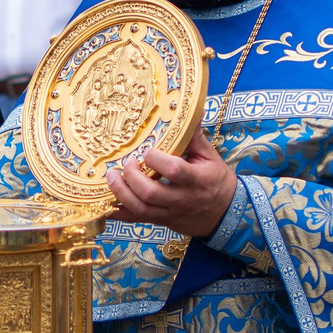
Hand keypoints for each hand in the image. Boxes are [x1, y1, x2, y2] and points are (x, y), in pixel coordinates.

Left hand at [106, 131, 237, 238]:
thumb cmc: (217, 181)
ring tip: (111, 178)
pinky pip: (137, 220)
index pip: (174, 170)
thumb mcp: (211, 157)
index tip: (147, 150)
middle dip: (133, 177)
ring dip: (121, 193)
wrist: (226, 214)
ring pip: (141, 209)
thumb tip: (192, 109)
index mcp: (197, 180)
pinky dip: (119, 213)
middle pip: (151, 193)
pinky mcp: (163, 222)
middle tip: (126, 163)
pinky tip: (106, 202)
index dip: (156, 159)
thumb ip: (195, 136)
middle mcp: (182, 199)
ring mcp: (171, 213)